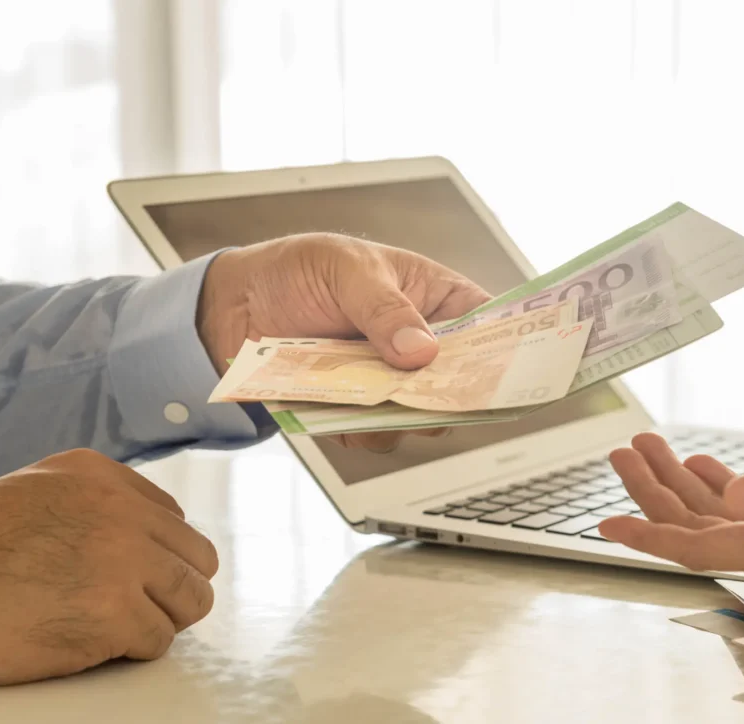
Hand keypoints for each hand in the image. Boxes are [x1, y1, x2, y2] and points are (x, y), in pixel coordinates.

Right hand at [0, 449, 218, 683]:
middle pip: (198, 558)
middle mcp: (121, 512)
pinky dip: (136, 648)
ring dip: (164, 616)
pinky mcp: (113, 614)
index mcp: (100, 477)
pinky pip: (159, 638)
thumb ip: (99, 501)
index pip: (174, 518)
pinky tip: (100, 642)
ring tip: (124, 624)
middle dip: (176, 586)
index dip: (161, 553)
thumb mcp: (40, 492)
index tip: (141, 572)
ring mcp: (122, 563)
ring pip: (191, 598)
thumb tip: (156, 529)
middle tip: (143, 604)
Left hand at [197, 234, 489, 450]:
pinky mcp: (358, 409)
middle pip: (462, 382)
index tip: (509, 369)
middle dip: (451, 394)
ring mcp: (391, 380)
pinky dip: (360, 430)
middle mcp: (420, 344)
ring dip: (401, 417)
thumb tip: (422, 352)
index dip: (507, 346)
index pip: (490, 322)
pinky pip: (375, 435)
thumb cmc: (300, 271)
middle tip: (430, 393)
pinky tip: (337, 408)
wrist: (234, 305)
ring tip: (370, 397)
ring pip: (421, 418)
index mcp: (435, 297)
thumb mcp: (347, 270)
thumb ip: (384, 308)